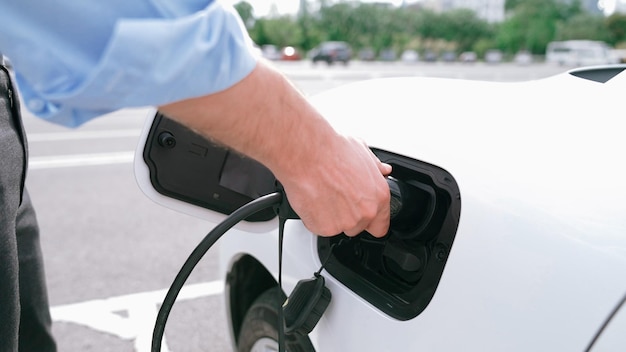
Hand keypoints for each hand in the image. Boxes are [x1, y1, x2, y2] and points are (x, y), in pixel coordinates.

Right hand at [277, 136, 391, 237]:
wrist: (307, 154)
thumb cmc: (331, 150)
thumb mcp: (363, 151)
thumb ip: (376, 167)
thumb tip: (383, 169)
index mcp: (379, 196)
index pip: (381, 225)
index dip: (370, 221)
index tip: (361, 215)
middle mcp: (365, 212)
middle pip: (357, 227)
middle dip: (347, 216)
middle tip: (335, 196)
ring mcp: (345, 222)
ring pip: (338, 228)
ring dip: (330, 218)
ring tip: (322, 194)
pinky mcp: (325, 228)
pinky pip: (319, 227)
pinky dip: (313, 217)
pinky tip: (312, 198)